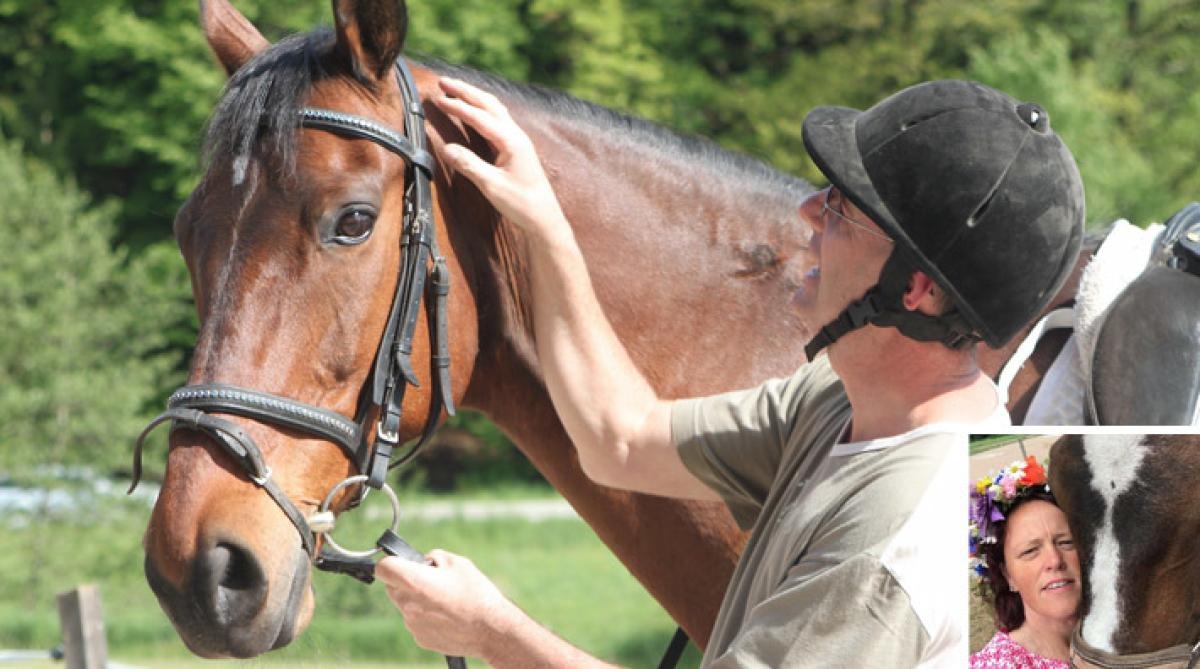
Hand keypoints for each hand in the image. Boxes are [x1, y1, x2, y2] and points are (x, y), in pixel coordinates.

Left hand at [375, 549, 518, 657]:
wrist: (491, 630)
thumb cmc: (476, 594)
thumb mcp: (458, 563)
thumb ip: (434, 558)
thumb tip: (423, 562)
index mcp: (414, 582)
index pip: (383, 569)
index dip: (391, 563)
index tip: (401, 563)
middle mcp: (408, 605)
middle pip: (392, 587)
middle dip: (406, 581)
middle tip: (431, 580)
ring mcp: (412, 625)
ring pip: (405, 605)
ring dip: (417, 600)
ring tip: (445, 601)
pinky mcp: (420, 639)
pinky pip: (416, 622)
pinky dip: (426, 617)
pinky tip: (447, 616)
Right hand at [432, 77, 571, 241]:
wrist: (544, 219)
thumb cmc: (522, 204)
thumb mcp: (493, 187)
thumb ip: (470, 166)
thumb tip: (447, 149)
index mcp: (512, 141)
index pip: (480, 117)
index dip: (458, 107)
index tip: (438, 98)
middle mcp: (516, 135)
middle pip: (489, 104)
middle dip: (466, 91)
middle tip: (443, 81)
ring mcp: (518, 140)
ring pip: (494, 109)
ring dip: (474, 97)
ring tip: (455, 90)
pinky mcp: (516, 148)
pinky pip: (497, 120)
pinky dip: (483, 109)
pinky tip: (475, 110)